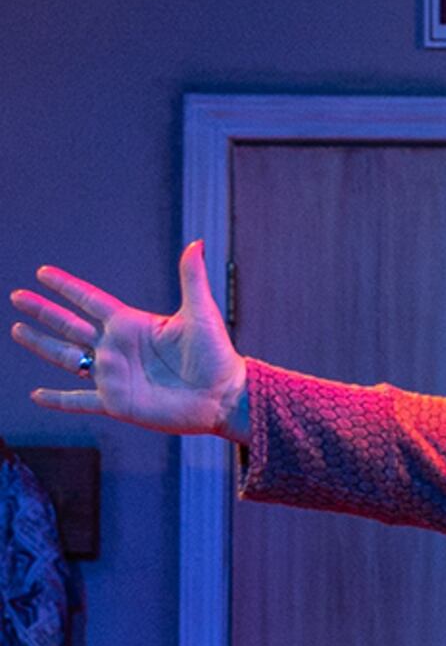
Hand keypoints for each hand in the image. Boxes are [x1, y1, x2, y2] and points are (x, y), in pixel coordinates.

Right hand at [14, 243, 248, 439]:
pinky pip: (79, 401)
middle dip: (43, 311)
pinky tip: (36, 395)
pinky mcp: (116, 402)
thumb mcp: (201, 314)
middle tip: (18, 296)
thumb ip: (192, 279)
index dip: (66, 287)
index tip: (43, 273)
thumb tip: (197, 243)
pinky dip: (58, 400)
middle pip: (69, 325)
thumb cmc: (217, 355)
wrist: (225, 397)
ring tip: (17, 330)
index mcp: (131, 324)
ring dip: (42, 345)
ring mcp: (113, 375)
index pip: (89, 300)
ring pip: (67, 358)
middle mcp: (117, 348)